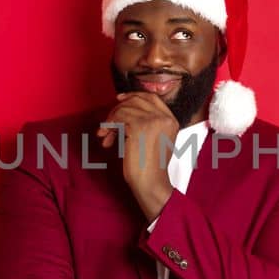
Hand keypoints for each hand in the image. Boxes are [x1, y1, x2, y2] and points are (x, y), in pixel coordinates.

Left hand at [95, 92, 177, 218]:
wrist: (151, 183)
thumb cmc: (149, 167)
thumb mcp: (153, 140)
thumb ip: (146, 123)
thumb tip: (123, 106)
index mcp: (172, 120)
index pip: (151, 97)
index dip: (133, 95)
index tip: (119, 99)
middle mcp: (166, 118)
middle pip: (137, 100)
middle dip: (118, 109)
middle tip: (107, 124)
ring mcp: (154, 121)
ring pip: (125, 108)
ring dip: (111, 121)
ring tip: (106, 136)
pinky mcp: (141, 126)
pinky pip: (119, 116)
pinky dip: (109, 126)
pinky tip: (107, 139)